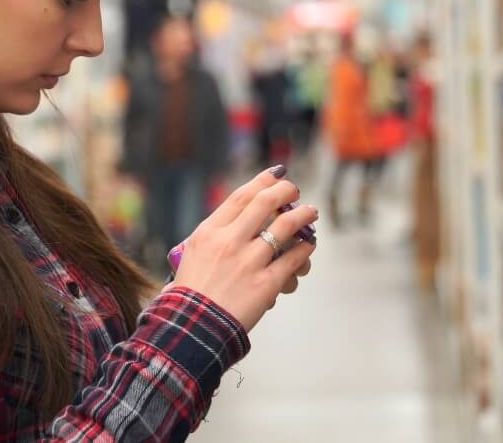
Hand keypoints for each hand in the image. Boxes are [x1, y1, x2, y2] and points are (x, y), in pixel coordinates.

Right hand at [169, 167, 317, 330]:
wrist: (194, 327)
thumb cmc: (191, 293)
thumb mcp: (194, 255)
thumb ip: (215, 237)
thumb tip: (237, 223)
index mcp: (209, 232)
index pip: (241, 196)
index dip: (262, 182)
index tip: (276, 176)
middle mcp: (229, 241)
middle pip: (265, 203)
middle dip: (286, 191)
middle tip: (295, 191)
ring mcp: (249, 262)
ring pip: (286, 226)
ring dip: (303, 215)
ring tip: (311, 212)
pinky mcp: (266, 284)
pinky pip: (294, 259)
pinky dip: (305, 249)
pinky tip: (308, 246)